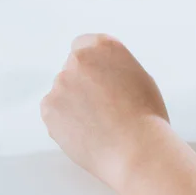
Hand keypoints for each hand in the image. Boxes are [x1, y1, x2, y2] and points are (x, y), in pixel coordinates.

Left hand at [40, 34, 167, 188]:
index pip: (83, 45)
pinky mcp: (49, 106)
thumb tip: (101, 73)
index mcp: (103, 46)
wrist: (136, 149)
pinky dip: (63, 122)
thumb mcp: (138, 76)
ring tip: (97, 125)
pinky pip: (53, 112)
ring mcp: (61, 82)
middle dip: (81, 85)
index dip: (89, 65)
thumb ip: (113, 67)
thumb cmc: (146, 118)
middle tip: (99, 108)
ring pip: (62, 92)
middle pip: (71, 69)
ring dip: (73, 104)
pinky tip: (85, 132)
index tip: (95, 78)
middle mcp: (79, 59)